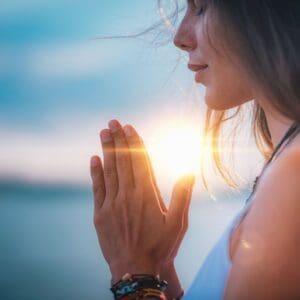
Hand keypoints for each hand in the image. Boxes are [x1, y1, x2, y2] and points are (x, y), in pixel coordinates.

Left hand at [90, 119, 194, 283]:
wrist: (135, 271)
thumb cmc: (160, 247)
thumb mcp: (178, 224)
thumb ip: (182, 196)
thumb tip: (188, 172)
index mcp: (147, 195)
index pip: (140, 162)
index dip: (134, 143)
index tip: (129, 127)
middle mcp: (128, 195)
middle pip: (123, 162)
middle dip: (118, 140)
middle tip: (113, 122)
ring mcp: (112, 204)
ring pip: (109, 171)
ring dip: (106, 150)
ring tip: (104, 132)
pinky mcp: (101, 214)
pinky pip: (98, 188)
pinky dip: (96, 172)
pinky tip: (94, 158)